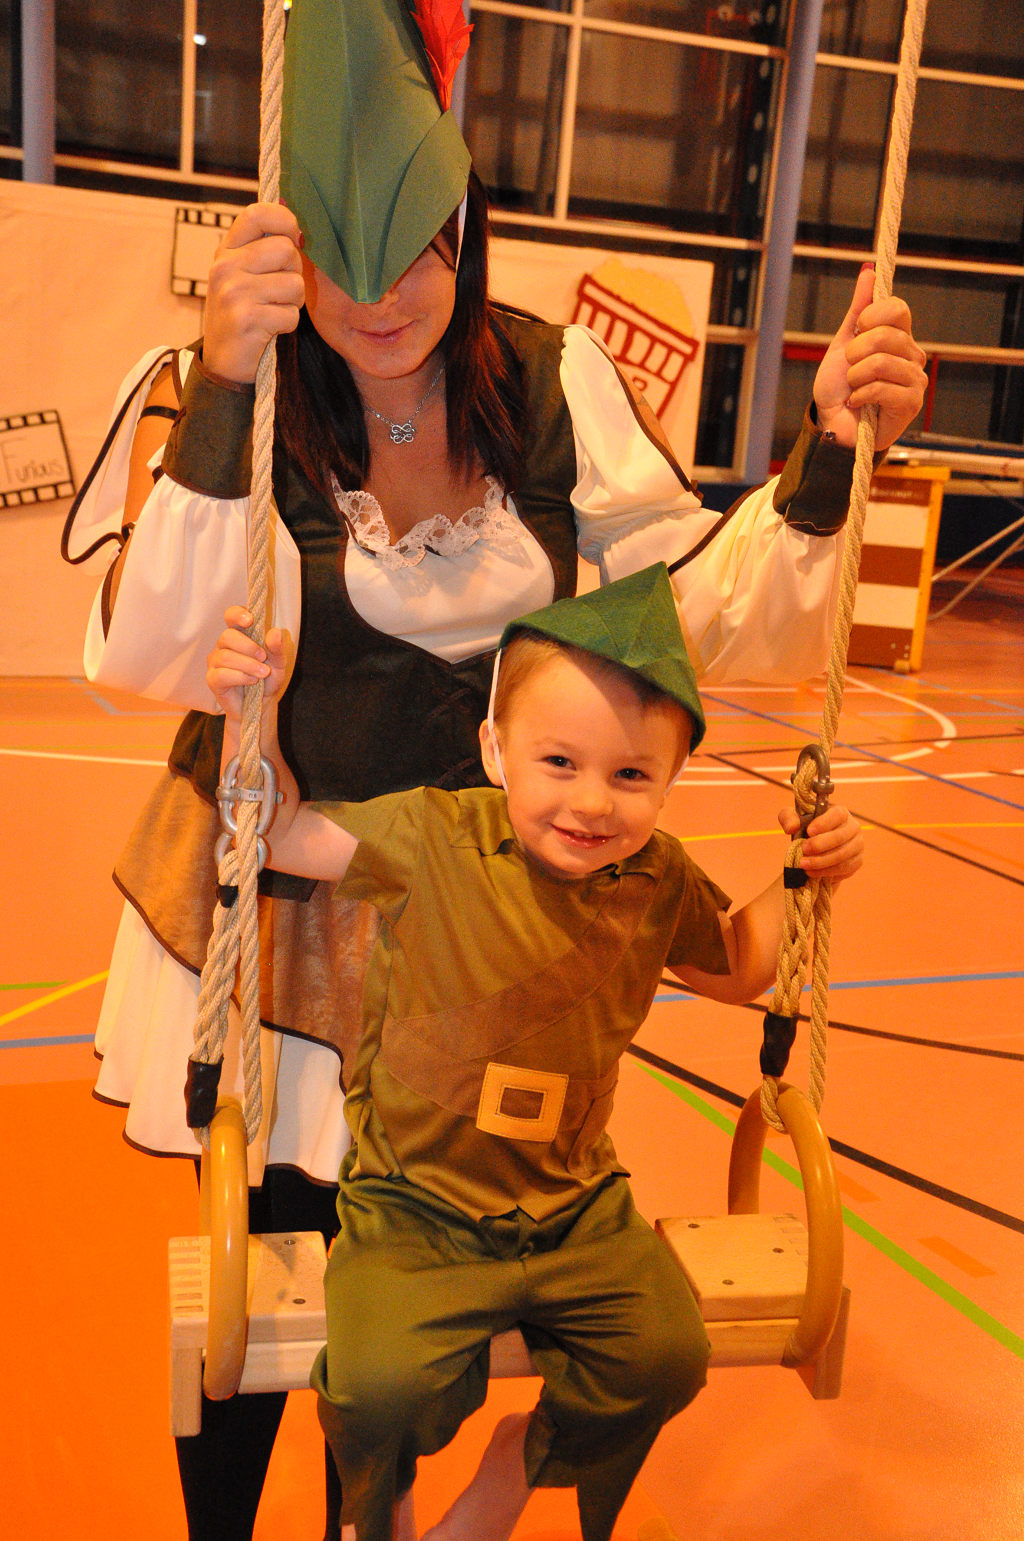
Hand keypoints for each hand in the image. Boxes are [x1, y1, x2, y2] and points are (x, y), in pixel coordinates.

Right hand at [203, 203, 304, 382]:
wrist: (222, 362)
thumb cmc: (241, 313)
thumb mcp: (242, 275)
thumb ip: (263, 249)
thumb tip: (297, 228)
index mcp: (225, 251)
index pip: (257, 213)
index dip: (285, 220)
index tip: (295, 237)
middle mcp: (225, 267)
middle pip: (286, 250)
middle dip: (294, 273)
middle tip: (279, 291)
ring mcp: (234, 293)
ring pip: (294, 284)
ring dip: (293, 302)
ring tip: (273, 310)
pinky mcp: (247, 319)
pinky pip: (291, 314)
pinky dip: (287, 325)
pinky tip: (269, 329)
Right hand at [207, 606, 287, 720]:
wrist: (261, 704)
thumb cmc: (267, 678)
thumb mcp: (279, 663)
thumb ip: (277, 648)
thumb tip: (275, 632)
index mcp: (239, 635)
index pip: (230, 615)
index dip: (237, 614)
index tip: (249, 620)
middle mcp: (224, 645)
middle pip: (227, 636)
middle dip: (248, 646)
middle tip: (263, 657)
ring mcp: (215, 662)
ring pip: (225, 656)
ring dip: (248, 665)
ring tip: (263, 674)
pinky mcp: (212, 679)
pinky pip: (221, 674)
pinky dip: (240, 677)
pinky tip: (252, 681)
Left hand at [778, 803, 863, 886]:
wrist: (817, 849)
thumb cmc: (806, 828)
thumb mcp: (793, 819)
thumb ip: (789, 818)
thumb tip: (791, 828)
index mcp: (840, 812)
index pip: (837, 815)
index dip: (824, 823)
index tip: (809, 831)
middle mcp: (853, 827)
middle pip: (840, 837)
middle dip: (819, 845)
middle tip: (803, 850)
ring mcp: (858, 845)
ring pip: (842, 855)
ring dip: (821, 862)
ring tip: (803, 864)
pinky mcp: (857, 861)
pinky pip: (845, 868)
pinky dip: (827, 872)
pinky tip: (812, 872)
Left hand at [813, 265, 927, 452]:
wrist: (832, 425)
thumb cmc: (839, 388)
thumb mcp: (842, 344)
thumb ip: (858, 310)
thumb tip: (868, 272)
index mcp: (899, 337)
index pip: (898, 308)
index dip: (872, 315)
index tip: (857, 330)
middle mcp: (913, 355)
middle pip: (886, 335)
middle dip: (855, 353)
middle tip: (851, 369)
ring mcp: (916, 380)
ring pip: (882, 362)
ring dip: (856, 377)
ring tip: (853, 389)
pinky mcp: (912, 403)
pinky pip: (883, 387)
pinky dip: (860, 395)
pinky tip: (857, 403)